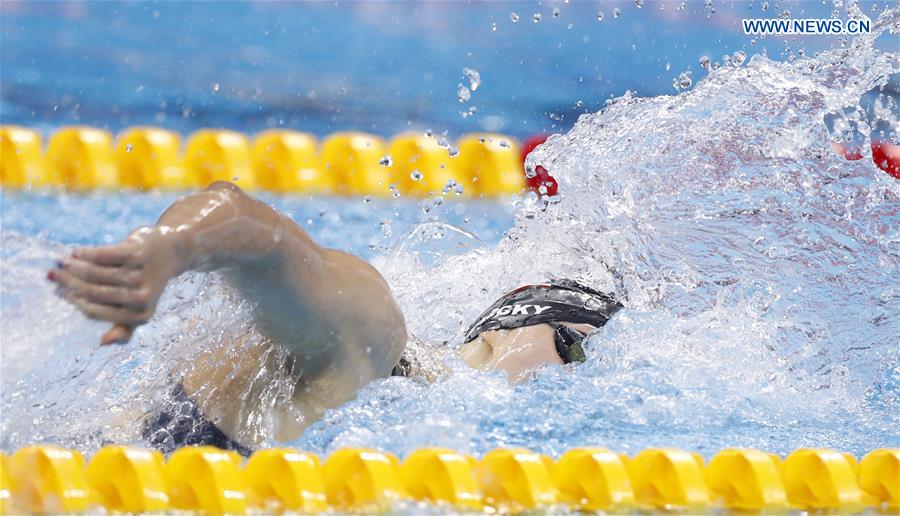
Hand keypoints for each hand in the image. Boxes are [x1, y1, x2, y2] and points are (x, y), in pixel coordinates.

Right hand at [48, 226, 181, 344]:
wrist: (171, 253)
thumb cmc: (146, 285)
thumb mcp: (139, 310)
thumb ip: (123, 328)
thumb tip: (103, 343)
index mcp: (140, 316)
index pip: (95, 310)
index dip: (74, 301)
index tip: (60, 291)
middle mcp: (142, 298)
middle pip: (93, 291)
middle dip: (68, 282)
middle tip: (53, 275)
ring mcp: (141, 274)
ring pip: (95, 272)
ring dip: (73, 267)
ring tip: (62, 263)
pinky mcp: (138, 253)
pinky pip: (102, 255)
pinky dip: (84, 254)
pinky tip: (75, 253)